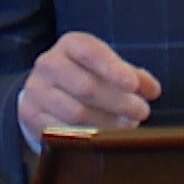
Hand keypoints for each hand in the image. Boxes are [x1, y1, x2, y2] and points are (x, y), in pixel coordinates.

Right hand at [18, 31, 161, 139]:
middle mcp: (49, 64)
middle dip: (118, 102)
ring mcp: (37, 90)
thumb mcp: (109, 68)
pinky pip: (61, 131)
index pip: (91, 53)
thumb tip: (152, 90)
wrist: (46, 90)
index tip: (132, 85)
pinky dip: (86, 137)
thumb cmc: (87, 75)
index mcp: (70, 44)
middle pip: (86, 87)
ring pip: (75, 112)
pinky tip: (103, 139)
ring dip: (106, 123)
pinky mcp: (31, 115)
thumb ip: (133, 76)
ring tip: (128, 126)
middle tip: (141, 112)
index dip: (113, 69)